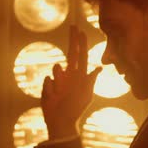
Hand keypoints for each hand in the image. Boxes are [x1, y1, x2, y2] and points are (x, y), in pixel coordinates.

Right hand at [41, 25, 102, 139]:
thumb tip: (100, 67)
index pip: (81, 56)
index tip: (81, 31)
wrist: (61, 121)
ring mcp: (58, 79)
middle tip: (73, 26)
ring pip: (56, 69)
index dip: (81, 44)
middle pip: (71, 53)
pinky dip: (51, 89)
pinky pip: (48, 81)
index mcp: (79, 75)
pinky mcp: (47, 85)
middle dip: (73, 40)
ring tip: (60, 93)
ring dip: (59, 80)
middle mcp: (69, 74)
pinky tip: (53, 97)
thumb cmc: (76, 108)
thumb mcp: (86, 94)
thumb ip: (91, 80)